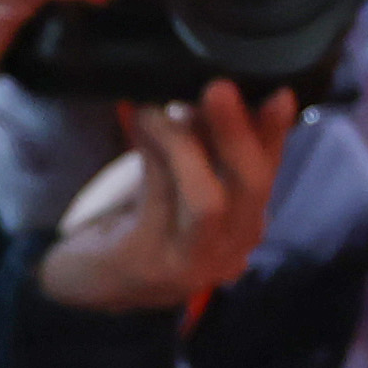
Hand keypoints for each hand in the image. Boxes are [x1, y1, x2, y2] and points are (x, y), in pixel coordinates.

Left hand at [35, 82, 291, 314]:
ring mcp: (191, 267)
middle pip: (251, 189)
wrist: (89, 279)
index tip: (278, 93)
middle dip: (237, 134)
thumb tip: (217, 88)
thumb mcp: (177, 177)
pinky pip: (158, 203)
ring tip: (159, 109)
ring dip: (184, 145)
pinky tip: (140, 126)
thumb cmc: (137, 222)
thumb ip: (202, 144)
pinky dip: (152, 156)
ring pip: (207, 202)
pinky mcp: (148, 266)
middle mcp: (229, 252)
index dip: (275, 134)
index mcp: (243, 226)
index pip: (268, 173)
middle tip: (219, 88)